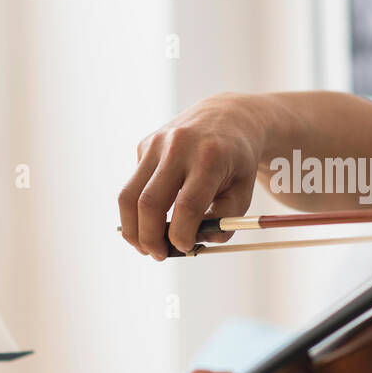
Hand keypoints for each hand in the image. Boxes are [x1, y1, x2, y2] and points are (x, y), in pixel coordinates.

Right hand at [118, 93, 264, 258]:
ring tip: (144, 246)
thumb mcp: (243, 193)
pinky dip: (140, 206)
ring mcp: (157, 143)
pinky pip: (134, 184)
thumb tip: (189, 245)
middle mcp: (179, 146)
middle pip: (150, 203)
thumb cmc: (237, 163)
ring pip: (128, 196)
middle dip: (149, 238)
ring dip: (132, 229)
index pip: (188, 206)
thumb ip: (222, 223)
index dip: (181, 235)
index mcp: (211, 158)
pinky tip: (158, 208)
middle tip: (158, 255)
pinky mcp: (144, 145)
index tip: (185, 249)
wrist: (227, 117)